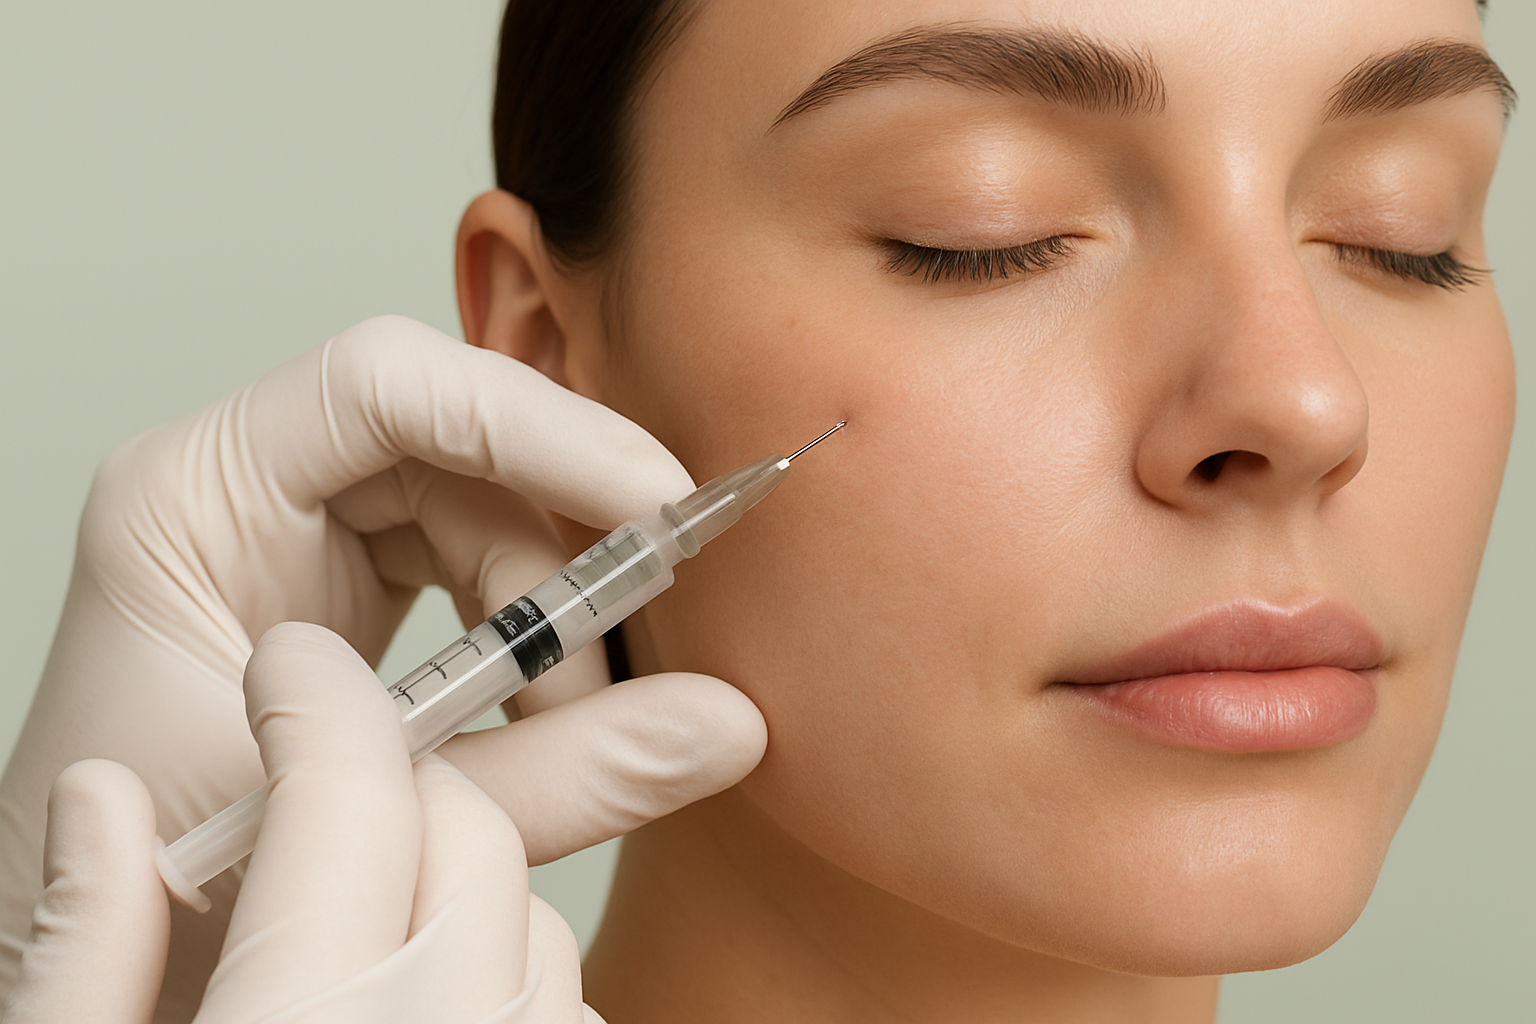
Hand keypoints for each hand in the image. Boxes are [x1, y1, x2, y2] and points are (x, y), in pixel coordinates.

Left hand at [0, 317, 765, 1017]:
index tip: (656, 503)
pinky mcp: (340, 592)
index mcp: (190, 501)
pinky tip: (551, 711)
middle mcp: (245, 493)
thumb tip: (723, 725)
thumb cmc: (158, 898)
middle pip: (452, 448)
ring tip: (583, 720)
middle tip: (644, 635)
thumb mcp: (362, 826)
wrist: (120, 978)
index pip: (383, 386)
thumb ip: (556, 779)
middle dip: (562, 543)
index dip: (538, 425)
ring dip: (556, 611)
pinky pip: (471, 573)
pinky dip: (532, 641)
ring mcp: (294, 537)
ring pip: (481, 512)